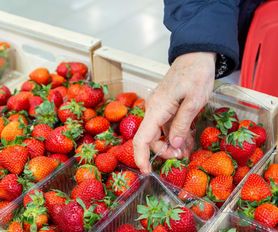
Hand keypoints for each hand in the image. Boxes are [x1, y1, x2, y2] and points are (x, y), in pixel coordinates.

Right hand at [133, 52, 215, 173]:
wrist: (195, 56)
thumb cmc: (196, 75)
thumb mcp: (194, 101)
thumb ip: (182, 125)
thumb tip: (173, 146)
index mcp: (157, 109)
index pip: (142, 138)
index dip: (141, 157)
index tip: (146, 172)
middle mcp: (154, 110)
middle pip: (151, 139)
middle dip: (164, 151)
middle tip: (182, 156)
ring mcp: (159, 108)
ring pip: (159, 134)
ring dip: (172, 144)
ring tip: (187, 150)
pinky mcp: (165, 107)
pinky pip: (166, 126)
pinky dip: (175, 135)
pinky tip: (186, 139)